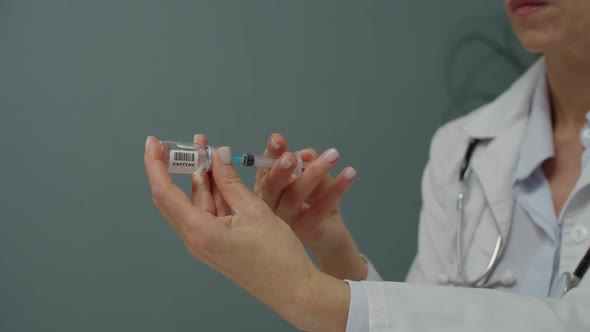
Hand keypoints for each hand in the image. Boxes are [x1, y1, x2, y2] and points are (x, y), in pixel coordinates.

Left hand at [144, 136, 348, 331]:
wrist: (292, 289)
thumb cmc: (276, 256)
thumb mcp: (254, 210)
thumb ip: (231, 181)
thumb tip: (218, 155)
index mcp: (199, 231)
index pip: (164, 192)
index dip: (155, 164)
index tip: (153, 143)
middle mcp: (196, 239)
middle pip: (174, 197)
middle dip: (178, 167)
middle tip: (188, 142)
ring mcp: (205, 243)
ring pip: (194, 203)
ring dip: (201, 178)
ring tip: (210, 151)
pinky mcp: (216, 244)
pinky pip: (207, 213)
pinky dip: (212, 193)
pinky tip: (221, 176)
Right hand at [254, 133, 366, 279]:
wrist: (327, 232)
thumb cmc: (312, 201)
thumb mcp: (308, 176)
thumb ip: (306, 163)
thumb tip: (306, 155)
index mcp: (266, 189)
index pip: (265, 169)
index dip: (270, 154)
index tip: (278, 139)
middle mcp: (271, 206)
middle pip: (272, 186)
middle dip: (282, 169)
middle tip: (293, 156)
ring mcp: (286, 222)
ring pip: (295, 196)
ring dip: (314, 173)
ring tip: (333, 155)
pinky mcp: (305, 232)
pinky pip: (320, 209)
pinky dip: (336, 189)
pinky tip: (349, 173)